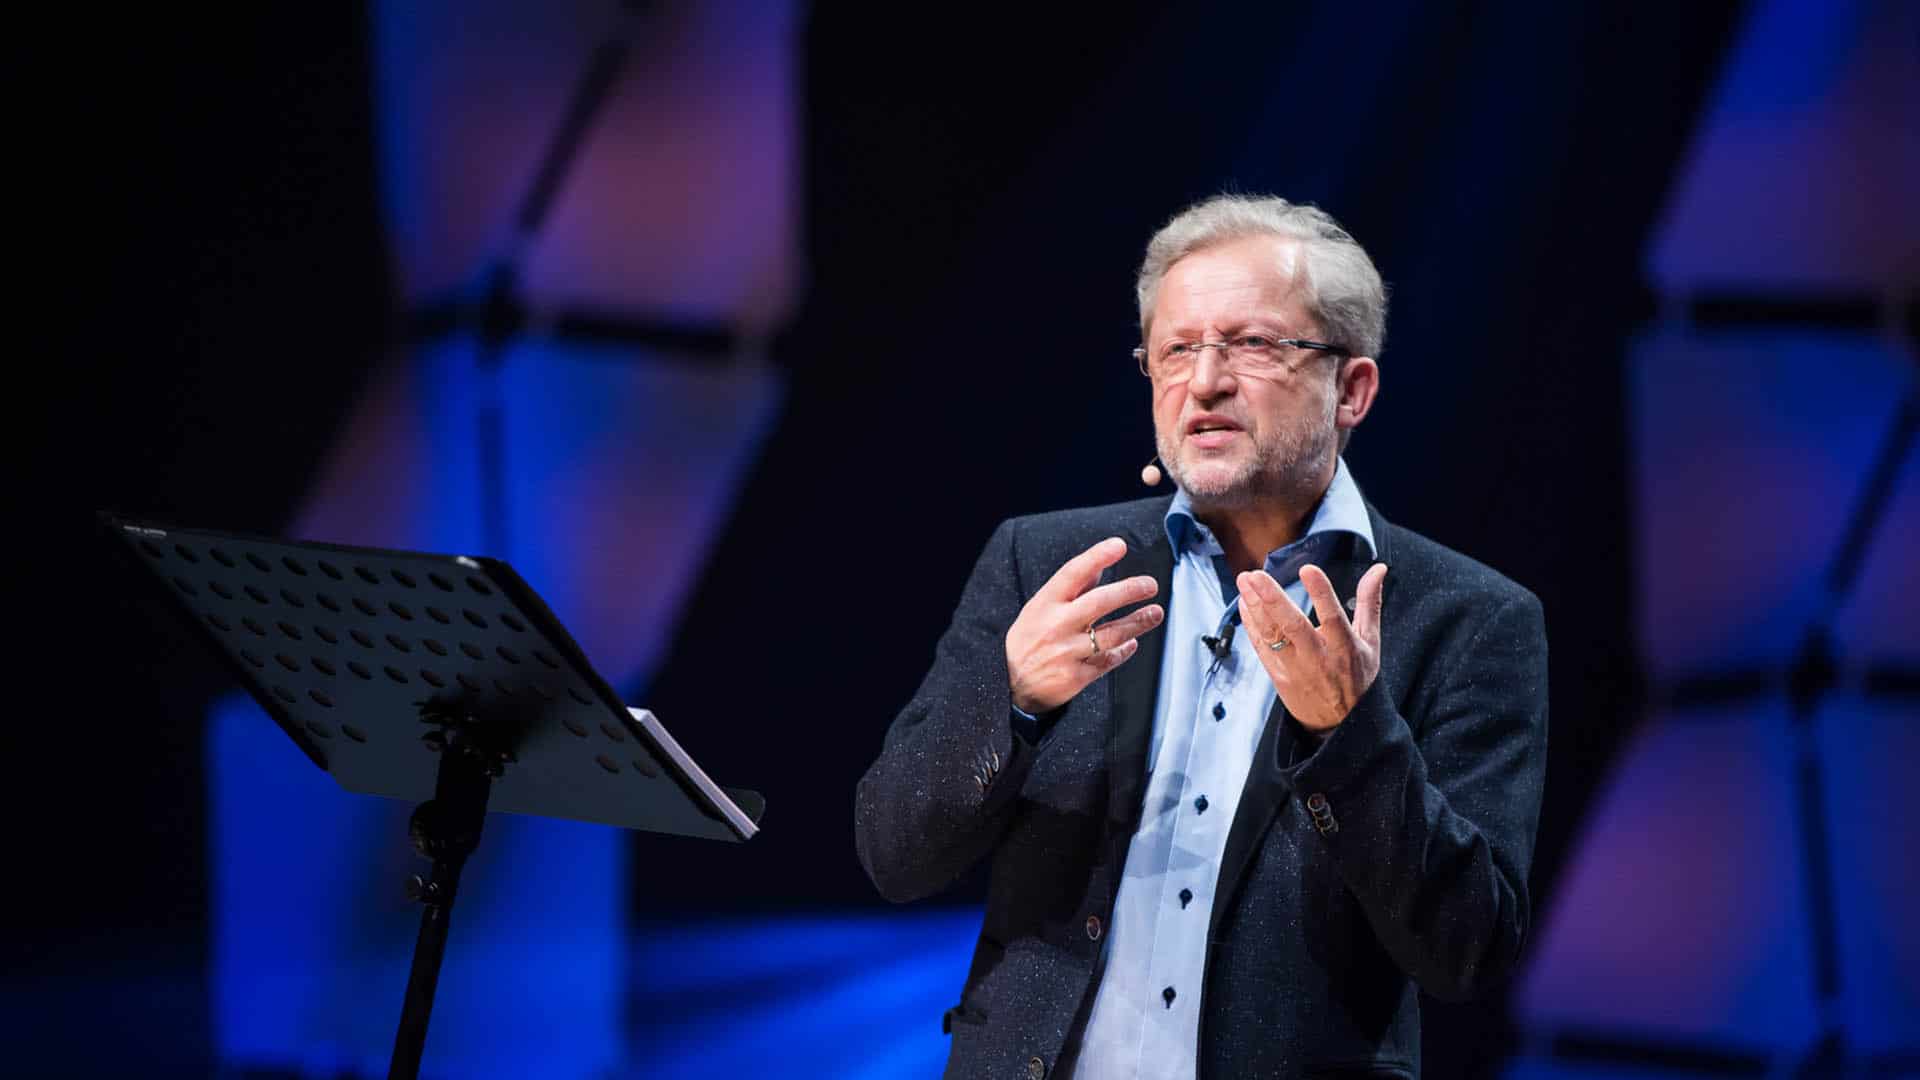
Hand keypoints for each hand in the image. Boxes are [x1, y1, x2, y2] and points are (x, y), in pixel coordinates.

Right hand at [1006, 537, 1164, 714]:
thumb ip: (1069, 590)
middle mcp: (1056, 626)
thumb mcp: (1038, 609)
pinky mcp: (1077, 677)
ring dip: (1138, 622)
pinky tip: (1133, 643)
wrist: (1010, 684)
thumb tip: (1097, 568)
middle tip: (1149, 585)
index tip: (1119, 546)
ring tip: (1155, 613)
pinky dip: (1124, 650)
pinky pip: (1108, 660)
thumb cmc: (1027, 641)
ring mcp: (1067, 653)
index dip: (1097, 557)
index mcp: (1045, 605)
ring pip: (1112, 633)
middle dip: (1130, 590)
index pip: (1073, 573)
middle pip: (1100, 602)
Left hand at [1235, 562, 1386, 733]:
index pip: (1333, 618)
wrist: (1341, 725)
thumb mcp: (1371, 642)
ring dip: (1255, 608)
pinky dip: (1251, 625)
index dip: (1321, 593)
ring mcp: (1296, 669)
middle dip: (1273, 599)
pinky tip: (1244, 603)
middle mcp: (1319, 659)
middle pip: (1294, 627)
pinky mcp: (1279, 677)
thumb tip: (1378, 568)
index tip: (1308, 569)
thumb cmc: (1358, 678)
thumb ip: (1370, 603)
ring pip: (1272, 636)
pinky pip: (1261, 648)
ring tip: (1244, 581)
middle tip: (1256, 576)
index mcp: (1346, 648)